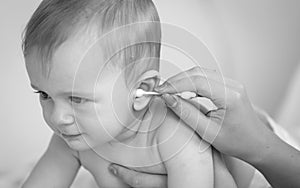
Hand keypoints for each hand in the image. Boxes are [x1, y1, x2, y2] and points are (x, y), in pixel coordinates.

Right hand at [109, 66, 299, 187]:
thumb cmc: (237, 142)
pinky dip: (191, 82)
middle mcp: (233, 85)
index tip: (160, 92)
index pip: (197, 82)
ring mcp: (232, 83)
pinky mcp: (228, 85)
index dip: (175, 85)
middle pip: (198, 73)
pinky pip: (206, 78)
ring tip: (168, 91)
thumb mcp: (208, 132)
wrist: (256, 144)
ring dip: (183, 80)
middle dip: (176, 80)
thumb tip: (168, 99)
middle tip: (160, 91)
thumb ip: (186, 113)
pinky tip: (182, 91)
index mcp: (230, 96)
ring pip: (201, 73)